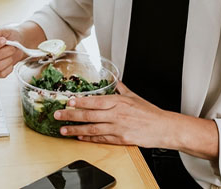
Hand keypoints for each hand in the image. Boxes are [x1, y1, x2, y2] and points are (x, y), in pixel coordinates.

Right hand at [0, 25, 26, 77]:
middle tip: (12, 46)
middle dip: (6, 51)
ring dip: (9, 59)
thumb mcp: (3, 29)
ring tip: (11, 53)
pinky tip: (10, 60)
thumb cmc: (9, 35)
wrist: (18, 43)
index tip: (4, 40)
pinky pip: (1, 74)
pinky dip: (9, 67)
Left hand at [54, 82, 173, 148]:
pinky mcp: (120, 139)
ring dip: (76, 129)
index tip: (68, 102)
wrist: (163, 127)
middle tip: (58, 115)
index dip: (80, 102)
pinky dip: (89, 138)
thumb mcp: (135, 97)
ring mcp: (118, 128)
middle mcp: (116, 114)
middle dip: (71, 115)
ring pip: (92, 128)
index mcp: (119, 102)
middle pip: (89, 115)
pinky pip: (101, 139)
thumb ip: (122, 89)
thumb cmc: (150, 113)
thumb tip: (115, 82)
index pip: (95, 101)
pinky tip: (80, 137)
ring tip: (63, 129)